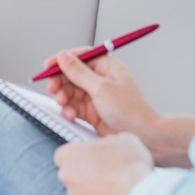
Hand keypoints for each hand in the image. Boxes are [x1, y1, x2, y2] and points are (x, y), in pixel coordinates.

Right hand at [43, 49, 159, 138]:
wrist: (145, 137)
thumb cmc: (131, 111)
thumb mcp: (101, 88)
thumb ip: (79, 73)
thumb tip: (63, 56)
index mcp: (107, 67)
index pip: (81, 56)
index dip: (63, 59)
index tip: (49, 65)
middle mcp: (101, 80)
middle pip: (72, 75)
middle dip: (61, 81)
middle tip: (53, 88)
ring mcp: (97, 97)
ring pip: (71, 92)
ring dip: (64, 97)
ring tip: (63, 103)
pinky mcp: (93, 113)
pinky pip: (75, 107)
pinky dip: (69, 110)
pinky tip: (70, 115)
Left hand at [54, 133, 152, 194]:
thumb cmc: (128, 164)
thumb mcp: (122, 138)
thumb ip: (108, 141)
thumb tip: (111, 146)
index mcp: (71, 154)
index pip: (62, 154)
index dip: (77, 153)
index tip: (90, 153)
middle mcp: (68, 177)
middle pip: (70, 173)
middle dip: (83, 170)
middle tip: (103, 167)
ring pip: (80, 190)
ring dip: (92, 186)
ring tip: (114, 182)